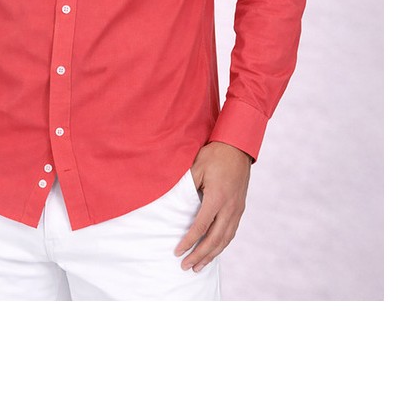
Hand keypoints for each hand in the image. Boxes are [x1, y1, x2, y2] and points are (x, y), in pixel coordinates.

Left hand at [174, 141, 251, 271]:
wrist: (238, 147)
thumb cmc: (214, 155)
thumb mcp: (196, 167)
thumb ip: (187, 187)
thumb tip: (174, 205)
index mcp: (217, 197)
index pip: (201, 226)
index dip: (188, 241)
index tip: (177, 252)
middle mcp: (230, 207)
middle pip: (214, 239)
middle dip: (199, 255)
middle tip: (186, 267)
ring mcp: (237, 209)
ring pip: (225, 239)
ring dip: (212, 255)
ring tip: (199, 267)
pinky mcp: (240, 208)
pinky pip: (231, 232)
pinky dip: (222, 245)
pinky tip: (214, 252)